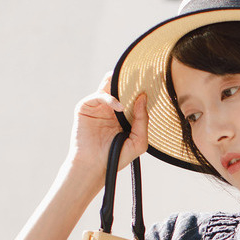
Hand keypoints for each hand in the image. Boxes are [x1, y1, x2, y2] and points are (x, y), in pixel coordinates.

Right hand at [67, 73, 148, 187]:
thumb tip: (143, 97)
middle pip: (120, 85)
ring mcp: (97, 106)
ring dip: (120, 83)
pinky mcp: (85, 108)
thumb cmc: (117, 157)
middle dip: (131, 79)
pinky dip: (109, 98)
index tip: (154, 80)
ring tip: (132, 86)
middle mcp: (110, 108)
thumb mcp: (138, 141)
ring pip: (108, 85)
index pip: (133, 94)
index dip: (142, 87)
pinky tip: (119, 107)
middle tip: (144, 73)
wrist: (94, 167)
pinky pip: (98, 96)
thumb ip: (143, 120)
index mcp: (123, 114)